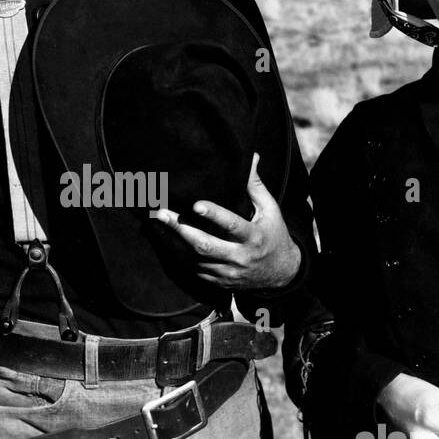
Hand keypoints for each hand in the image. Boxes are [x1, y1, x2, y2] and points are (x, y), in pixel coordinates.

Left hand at [151, 154, 300, 291]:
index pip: (232, 225)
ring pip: (195, 260)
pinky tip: (166, 241)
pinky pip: (194, 270)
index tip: (196, 205)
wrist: (281, 274)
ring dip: (173, 242)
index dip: (214, 215)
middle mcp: (240, 257)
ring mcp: (228, 272)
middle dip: (180, 230)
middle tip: (162, 213)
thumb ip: (255, 186)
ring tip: (157, 224)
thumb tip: (252, 157)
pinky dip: (179, 256)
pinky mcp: (219, 281)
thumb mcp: (270, 210)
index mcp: (254, 237)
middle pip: (205, 246)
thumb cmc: (273, 235)